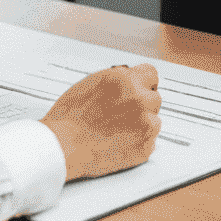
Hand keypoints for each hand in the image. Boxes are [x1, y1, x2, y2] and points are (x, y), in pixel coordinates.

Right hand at [40, 65, 163, 179]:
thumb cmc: (71, 116)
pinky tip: (121, 141)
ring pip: (154, 120)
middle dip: (143, 104)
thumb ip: (116, 79)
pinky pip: (151, 141)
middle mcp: (139, 99)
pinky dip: (140, 142)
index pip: (151, 74)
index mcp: (125, 80)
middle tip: (125, 113)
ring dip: (142, 124)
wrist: (65, 145)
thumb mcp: (91, 83)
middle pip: (155, 98)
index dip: (145, 83)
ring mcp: (145, 124)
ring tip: (119, 129)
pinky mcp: (145, 147)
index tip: (143, 89)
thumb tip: (128, 80)